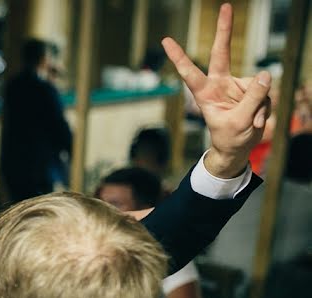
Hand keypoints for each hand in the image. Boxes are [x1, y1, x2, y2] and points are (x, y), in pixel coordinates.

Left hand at [162, 3, 271, 177]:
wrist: (237, 149)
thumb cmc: (229, 138)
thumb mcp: (240, 122)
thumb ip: (253, 99)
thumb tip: (265, 75)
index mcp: (205, 93)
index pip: (190, 72)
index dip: (179, 56)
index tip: (166, 41)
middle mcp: (219, 84)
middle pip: (221, 53)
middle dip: (224, 30)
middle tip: (225, 7)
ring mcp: (236, 85)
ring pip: (256, 85)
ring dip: (259, 106)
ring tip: (251, 122)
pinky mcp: (252, 89)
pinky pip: (265, 94)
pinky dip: (264, 110)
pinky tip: (257, 120)